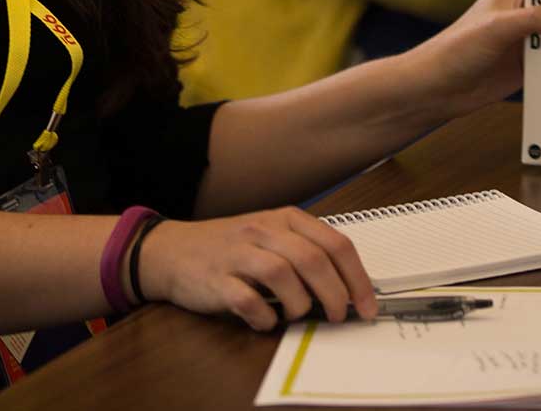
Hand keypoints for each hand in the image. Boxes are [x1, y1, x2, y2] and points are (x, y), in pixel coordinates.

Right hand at [135, 207, 377, 330]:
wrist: (172, 251)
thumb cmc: (231, 247)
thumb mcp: (272, 237)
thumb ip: (307, 253)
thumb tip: (348, 289)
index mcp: (285, 219)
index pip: (335, 243)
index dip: (357, 278)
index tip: (367, 305)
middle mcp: (263, 230)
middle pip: (313, 260)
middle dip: (335, 295)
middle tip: (339, 317)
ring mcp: (238, 253)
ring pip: (282, 275)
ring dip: (300, 304)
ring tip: (298, 315)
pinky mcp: (216, 279)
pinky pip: (247, 300)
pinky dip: (264, 316)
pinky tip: (267, 320)